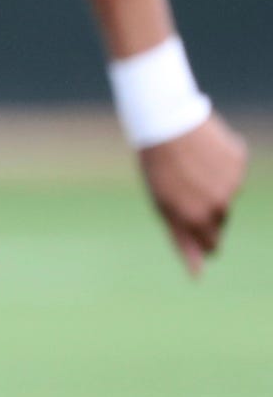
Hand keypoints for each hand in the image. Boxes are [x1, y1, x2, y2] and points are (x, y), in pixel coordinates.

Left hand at [140, 112, 246, 276]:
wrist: (164, 122)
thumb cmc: (156, 166)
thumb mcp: (162, 205)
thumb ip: (182, 240)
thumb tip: (198, 275)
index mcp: (196, 218)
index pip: (210, 244)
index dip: (201, 239)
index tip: (194, 231)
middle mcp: (219, 203)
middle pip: (219, 219)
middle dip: (204, 210)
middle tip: (182, 189)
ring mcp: (232, 182)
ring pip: (226, 192)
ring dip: (212, 184)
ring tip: (190, 166)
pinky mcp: (239, 160)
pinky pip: (232, 169)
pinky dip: (221, 163)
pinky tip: (202, 151)